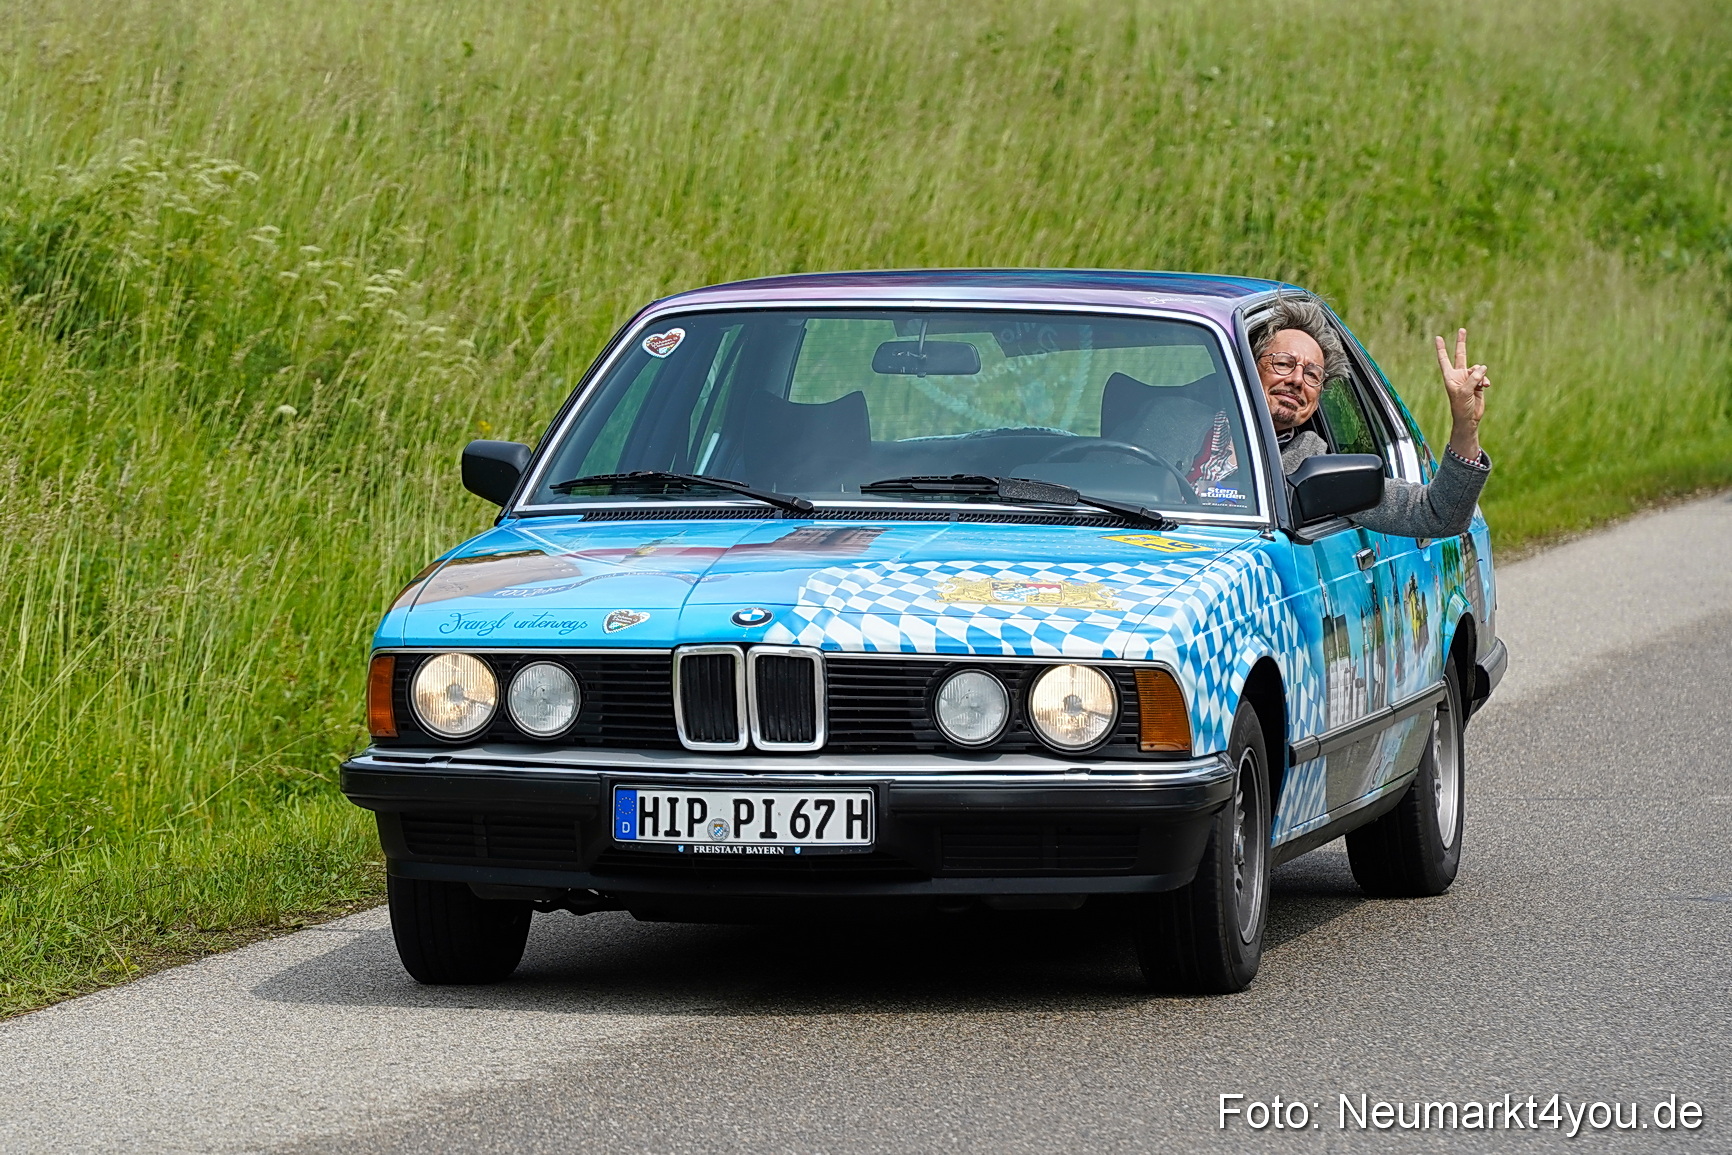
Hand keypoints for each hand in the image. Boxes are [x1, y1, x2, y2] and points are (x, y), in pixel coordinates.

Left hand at [1434, 327, 1489, 460]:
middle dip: (1461, 343)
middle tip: (1462, 329)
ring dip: (1481, 375)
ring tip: (1481, 385)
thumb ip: (1473, 378)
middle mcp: (1458, 375)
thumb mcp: (1465, 391)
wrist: (1469, 418)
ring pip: (1477, 369)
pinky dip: (1485, 380)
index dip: (1441, 349)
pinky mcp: (1477, 383)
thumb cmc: (1461, 407)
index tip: (1438, 337)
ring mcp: (1468, 379)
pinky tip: (1486, 386)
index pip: (1444, 359)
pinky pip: (1483, 376)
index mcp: (1450, 376)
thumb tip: (1482, 367)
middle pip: (1460, 355)